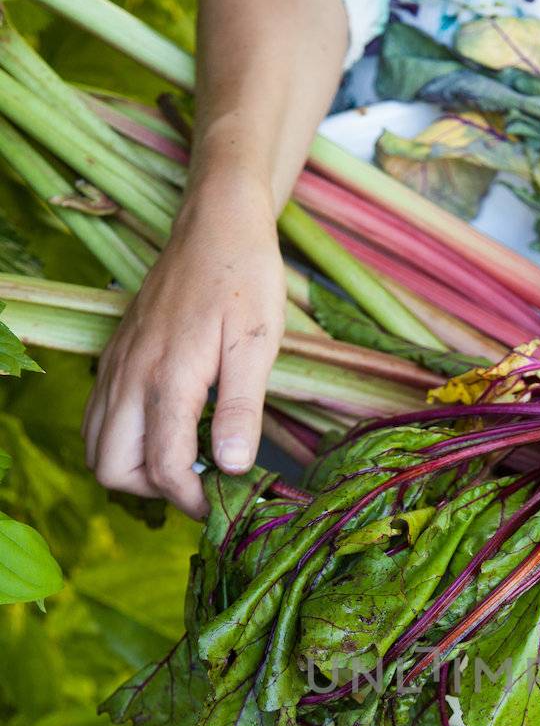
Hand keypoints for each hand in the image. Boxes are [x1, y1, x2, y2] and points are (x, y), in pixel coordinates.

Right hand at [83, 169, 285, 518]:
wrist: (215, 223)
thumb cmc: (244, 278)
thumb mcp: (257, 343)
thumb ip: (241, 408)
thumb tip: (231, 466)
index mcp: (167, 377)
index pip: (161, 467)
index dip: (191, 499)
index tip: (222, 502)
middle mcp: (129, 375)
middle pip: (110, 467)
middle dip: (153, 490)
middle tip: (200, 482)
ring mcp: (117, 365)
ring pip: (96, 446)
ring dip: (134, 468)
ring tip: (185, 460)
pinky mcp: (116, 357)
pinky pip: (99, 417)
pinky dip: (124, 440)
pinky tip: (169, 431)